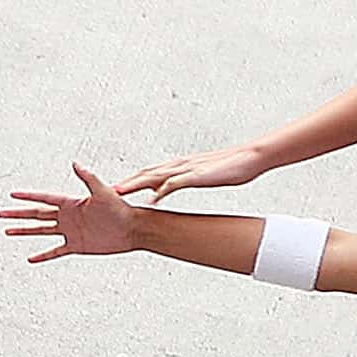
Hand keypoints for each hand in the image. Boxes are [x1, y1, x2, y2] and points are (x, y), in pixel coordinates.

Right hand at [0, 165, 141, 263]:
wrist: (131, 229)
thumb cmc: (120, 209)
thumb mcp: (102, 191)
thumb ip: (87, 177)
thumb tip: (75, 163)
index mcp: (71, 203)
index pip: (44, 198)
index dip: (28, 196)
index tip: (13, 194)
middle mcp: (68, 217)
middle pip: (37, 215)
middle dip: (18, 214)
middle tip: (1, 214)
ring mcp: (70, 232)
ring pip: (41, 232)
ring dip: (24, 232)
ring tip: (8, 231)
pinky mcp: (75, 246)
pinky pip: (55, 252)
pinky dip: (42, 256)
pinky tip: (31, 258)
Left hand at [121, 142, 274, 201]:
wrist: (250, 156)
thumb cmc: (230, 167)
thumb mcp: (201, 177)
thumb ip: (183, 181)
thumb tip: (168, 190)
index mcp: (180, 165)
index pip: (150, 172)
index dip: (132, 181)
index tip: (115, 190)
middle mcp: (179, 164)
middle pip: (146, 172)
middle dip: (126, 182)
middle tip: (106, 192)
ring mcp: (187, 168)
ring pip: (155, 175)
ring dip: (135, 184)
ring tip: (118, 193)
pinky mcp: (197, 175)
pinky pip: (176, 183)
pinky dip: (162, 191)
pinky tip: (151, 200)